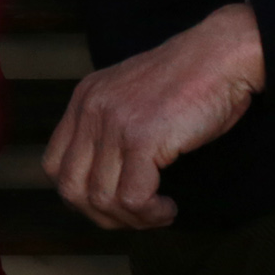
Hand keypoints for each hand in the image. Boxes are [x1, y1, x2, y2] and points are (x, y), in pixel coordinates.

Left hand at [46, 0, 265, 229]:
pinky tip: (167, 207)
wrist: (222, 54)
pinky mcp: (141, 138)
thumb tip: (106, 184)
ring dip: (132, 219)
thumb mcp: (132, 98)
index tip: (113, 202)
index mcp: (84, 98)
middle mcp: (91, 108)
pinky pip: (132, 198)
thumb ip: (110, 128)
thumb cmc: (190, 81)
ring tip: (159, 212)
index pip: (53, 165)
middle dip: (103, 216)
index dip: (80, 195)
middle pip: (70, 188)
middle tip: (136, 217)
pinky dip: (150, 213)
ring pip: (100, 199)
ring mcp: (114, 123)